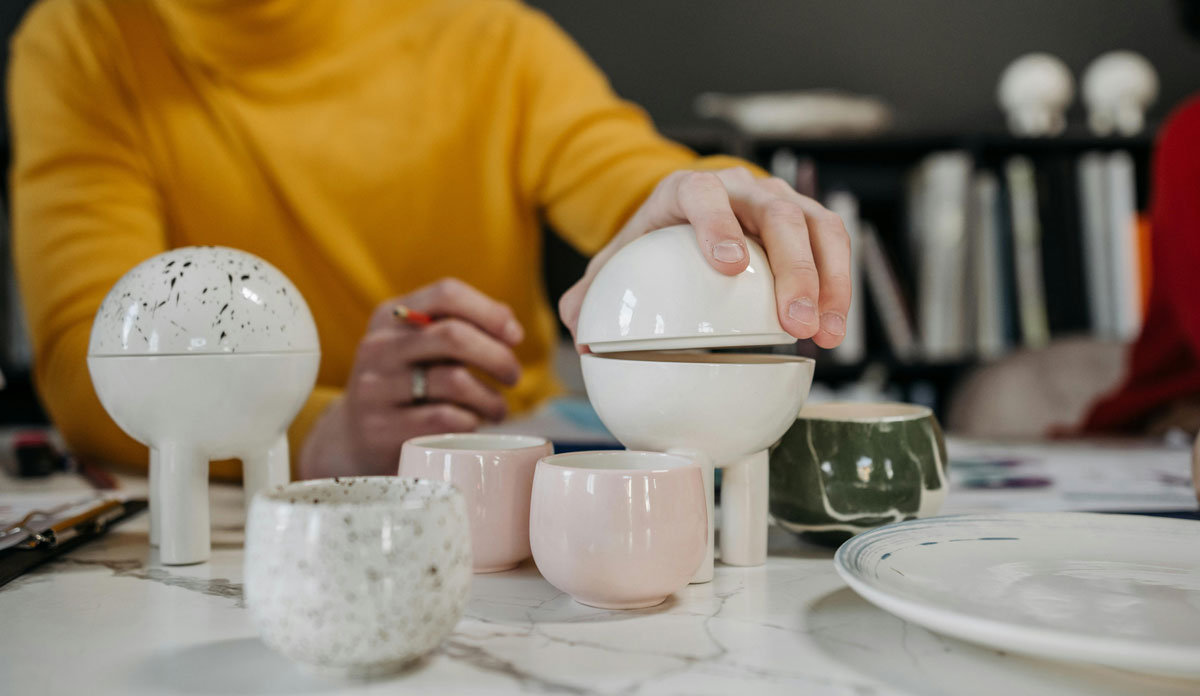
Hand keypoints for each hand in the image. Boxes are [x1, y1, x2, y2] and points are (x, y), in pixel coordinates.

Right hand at [299, 278, 523, 478]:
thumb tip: (508, 323)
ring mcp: (375, 388)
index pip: (446, 294)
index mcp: (391, 316)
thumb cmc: (404, 386)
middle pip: (453, 336)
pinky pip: (444, 419)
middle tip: (513, 376)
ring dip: (490, 398)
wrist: (353, 438)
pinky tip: (471, 425)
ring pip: (454, 380)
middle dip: (497, 356)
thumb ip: (462, 326)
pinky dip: (470, 422)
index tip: (515, 337)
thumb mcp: (420, 348)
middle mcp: (378, 347)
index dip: (490, 313)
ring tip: (498, 409)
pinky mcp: (381, 429)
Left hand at [559, 167, 850, 348]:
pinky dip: (839, 286)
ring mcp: (780, 199)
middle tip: (794, 323)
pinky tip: (833, 332)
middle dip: (791, 269)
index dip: (717, 224)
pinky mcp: (808, 218)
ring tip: (825, 334)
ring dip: (827, 281)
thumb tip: (575, 326)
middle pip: (775, 213)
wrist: (690, 212)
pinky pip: (834, 244)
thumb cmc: (656, 241)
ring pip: (815, 226)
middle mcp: (741, 186)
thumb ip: (594, 291)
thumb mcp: (620, 260)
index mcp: (687, 189)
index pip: (703, 194)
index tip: (729, 264)